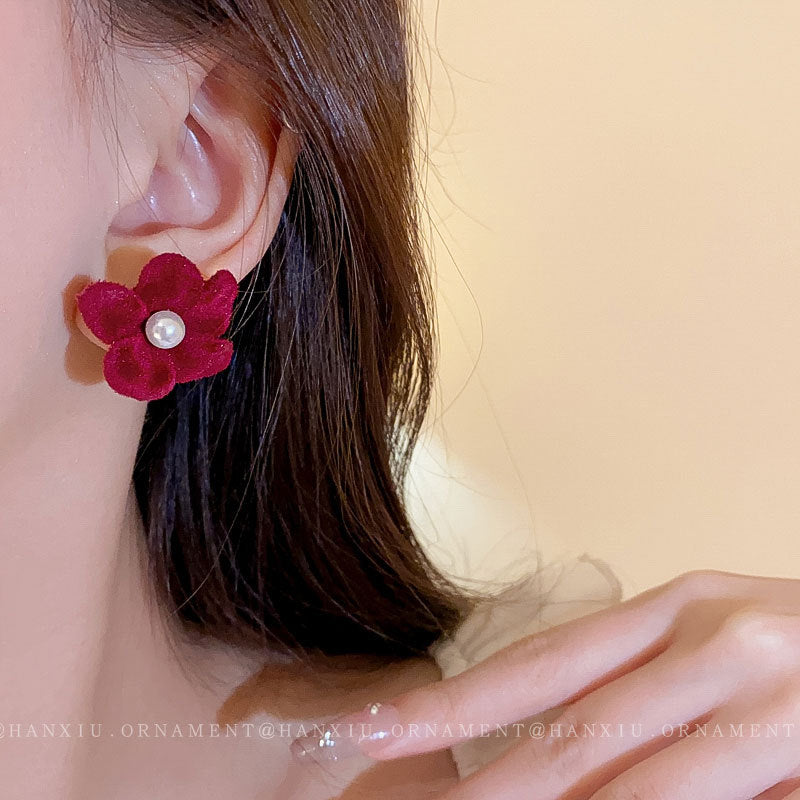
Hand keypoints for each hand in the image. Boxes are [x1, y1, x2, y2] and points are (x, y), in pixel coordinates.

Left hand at [298, 570, 799, 798]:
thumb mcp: (721, 655)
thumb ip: (643, 694)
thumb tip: (546, 753)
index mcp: (679, 609)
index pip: (544, 660)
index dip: (455, 699)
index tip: (375, 727)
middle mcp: (717, 633)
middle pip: (572, 717)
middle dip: (482, 771)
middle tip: (391, 796)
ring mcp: (771, 687)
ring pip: (632, 770)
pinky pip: (706, 791)